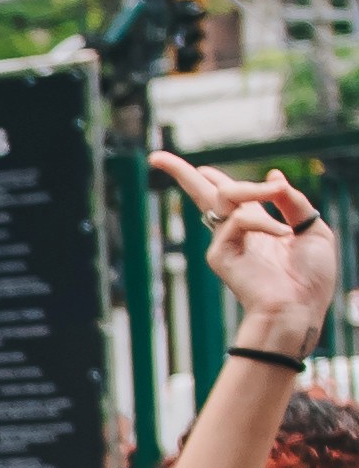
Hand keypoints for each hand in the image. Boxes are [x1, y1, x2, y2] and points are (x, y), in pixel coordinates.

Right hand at [151, 153, 337, 352]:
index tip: (203, 167)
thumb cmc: (310, 278)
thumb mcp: (311, 228)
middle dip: (180, 172)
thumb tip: (273, 176)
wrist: (300, 310)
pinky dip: (265, 222)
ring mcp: (225, 243)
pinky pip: (241, 220)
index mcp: (257, 224)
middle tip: (157, 157)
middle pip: (202, 193)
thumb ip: (293, 201)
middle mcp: (236, 231)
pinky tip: (283, 235)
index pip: (229, 195)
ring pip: (225, 196)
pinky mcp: (220, 255)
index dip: (214, 178)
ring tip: (275, 190)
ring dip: (251, 188)